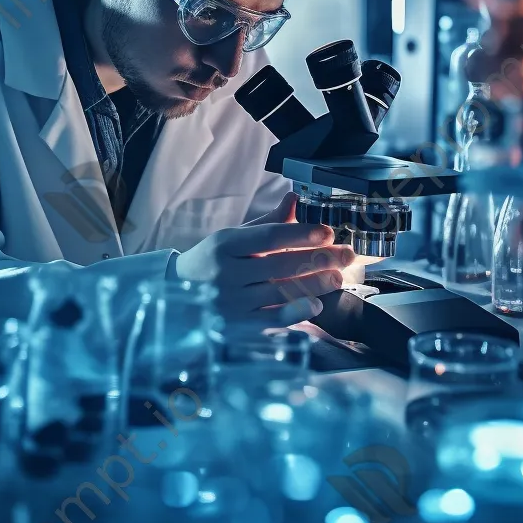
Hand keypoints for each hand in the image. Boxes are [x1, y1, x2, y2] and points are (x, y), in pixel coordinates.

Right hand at [173, 192, 356, 323]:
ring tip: (339, 276)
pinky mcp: (237, 326)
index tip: (328, 232)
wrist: (175, 296)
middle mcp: (227, 273)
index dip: (300, 234)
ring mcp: (232, 302)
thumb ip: (267, 223)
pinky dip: (296, 312)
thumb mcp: (233, 238)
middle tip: (347, 255)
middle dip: (320, 259)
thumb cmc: (213, 261)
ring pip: (281, 291)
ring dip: (316, 284)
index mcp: (224, 244)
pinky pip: (272, 319)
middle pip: (281, 265)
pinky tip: (316, 305)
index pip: (269, 237)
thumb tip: (296, 197)